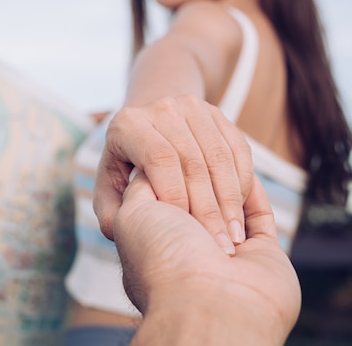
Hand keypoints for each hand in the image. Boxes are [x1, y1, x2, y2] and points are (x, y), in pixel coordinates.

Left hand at [94, 95, 253, 253]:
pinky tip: (239, 210)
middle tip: (218, 244)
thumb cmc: (125, 166)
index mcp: (127, 125)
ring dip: (230, 200)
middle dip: (208, 207)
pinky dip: (243, 182)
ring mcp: (191, 107)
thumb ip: (111, 211)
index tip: (185, 230)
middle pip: (192, 161)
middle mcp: (160, 109)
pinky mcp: (217, 113)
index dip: (175, 196)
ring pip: (220, 157)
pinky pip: (238, 150)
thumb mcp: (108, 188)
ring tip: (234, 235)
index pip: (159, 159)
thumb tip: (124, 224)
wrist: (147, 125)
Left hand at [114, 171, 300, 345]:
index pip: (161, 194)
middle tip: (194, 162)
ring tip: (215, 168)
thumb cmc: (163, 259)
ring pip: (228, 199)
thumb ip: (140, 187)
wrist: (208, 302)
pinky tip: (240, 170)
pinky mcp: (263, 253)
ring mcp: (227, 251)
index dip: (164, 173)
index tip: (163, 158)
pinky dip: (250, 189)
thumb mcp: (131, 214)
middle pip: (197, 196)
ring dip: (223, 184)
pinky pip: (259, 212)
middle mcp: (190, 249)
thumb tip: (152, 166)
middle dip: (195, 179)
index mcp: (156, 244)